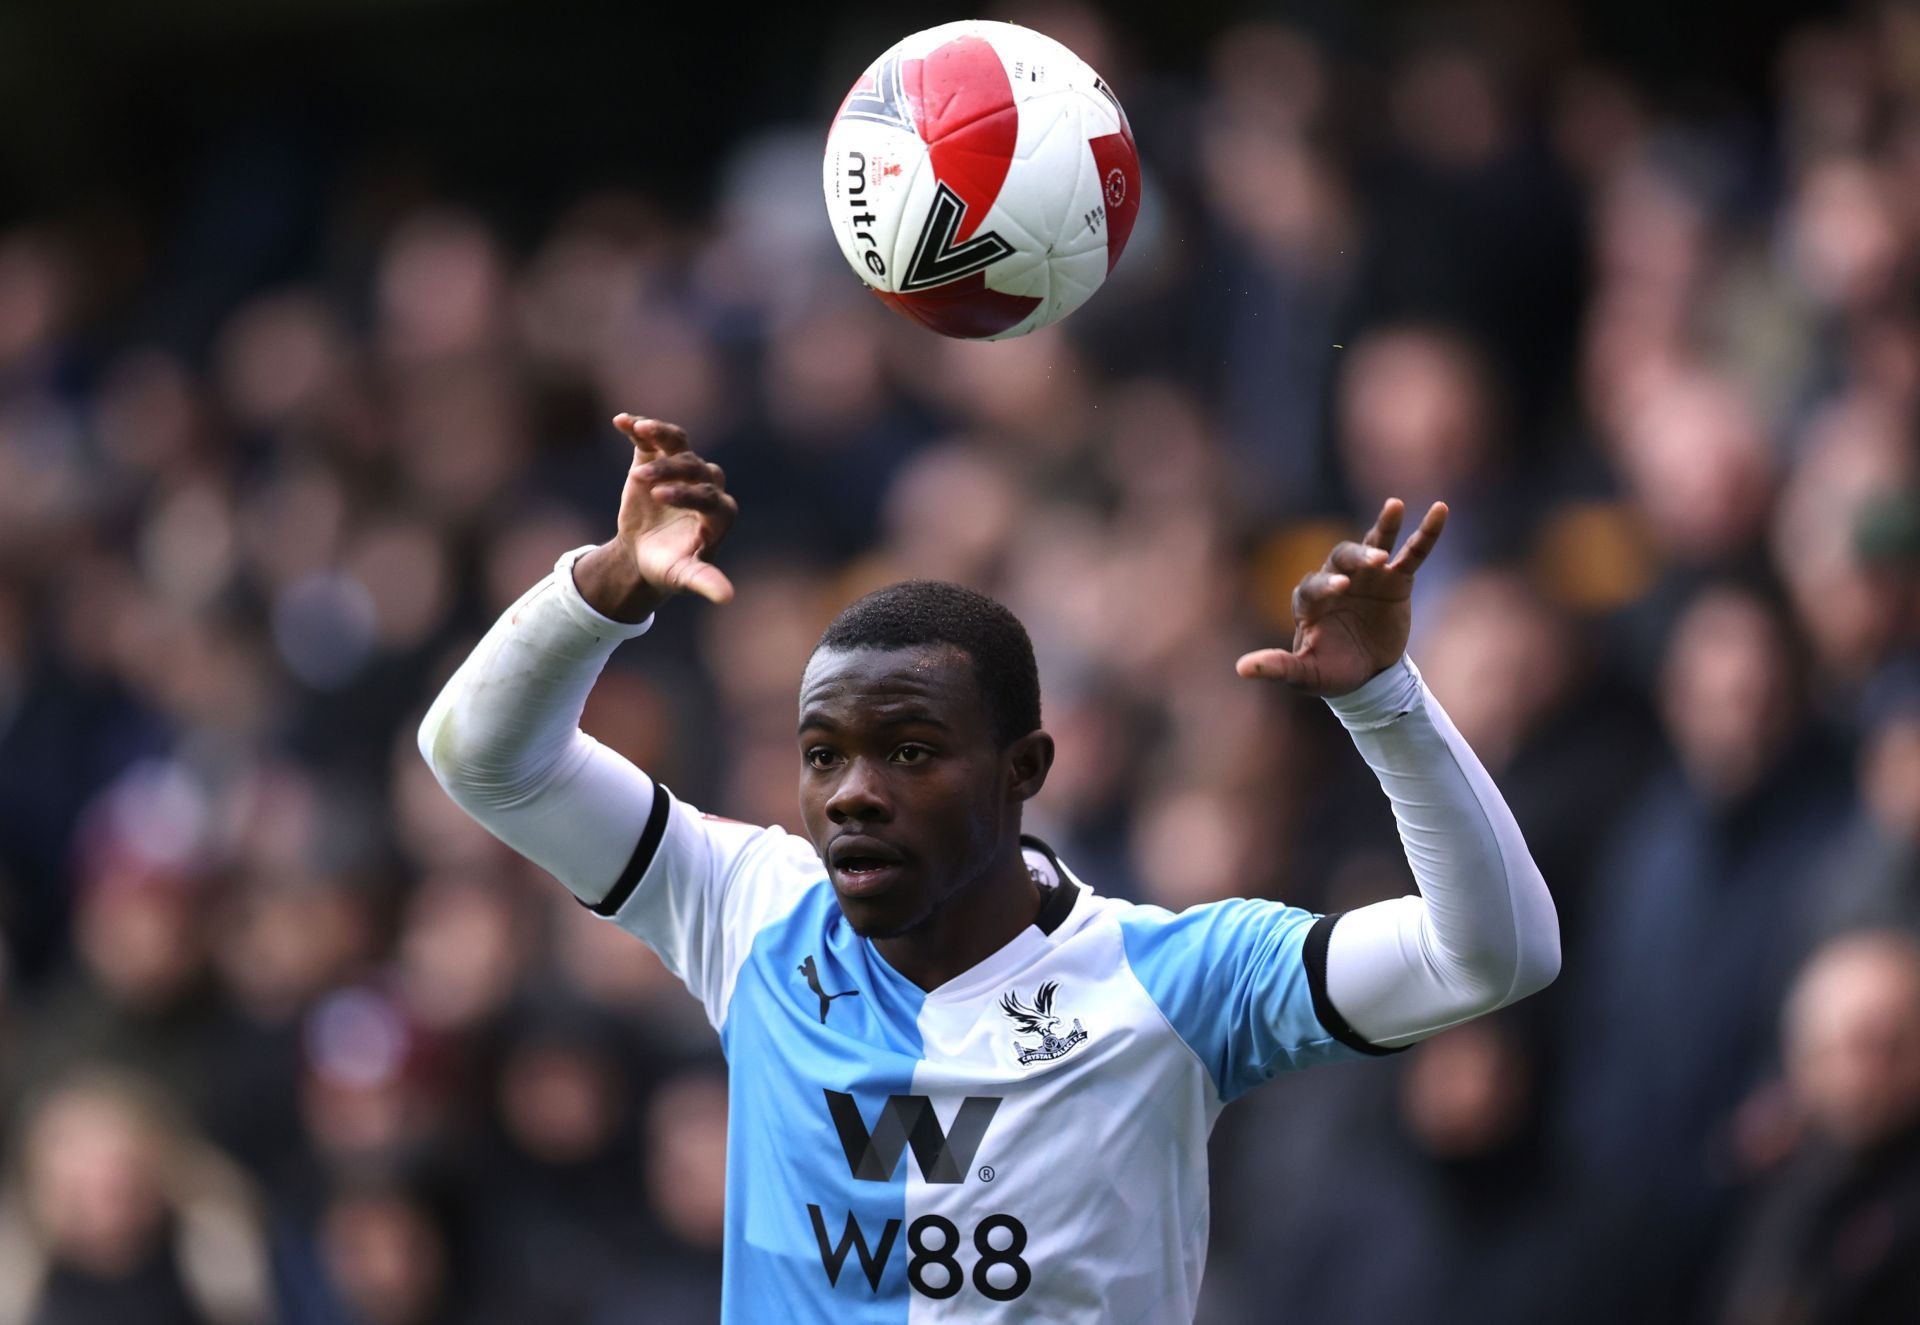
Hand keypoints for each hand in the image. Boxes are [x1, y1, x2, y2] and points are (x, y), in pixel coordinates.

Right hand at [573, 416, 736, 622]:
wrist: (643, 555)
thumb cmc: (669, 568)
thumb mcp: (684, 577)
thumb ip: (705, 581)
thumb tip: (727, 598)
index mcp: (719, 513)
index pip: (709, 496)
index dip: (686, 493)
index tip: (659, 496)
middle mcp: (707, 485)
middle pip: (694, 467)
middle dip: (670, 470)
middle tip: (642, 479)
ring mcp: (684, 468)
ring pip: (679, 444)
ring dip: (660, 435)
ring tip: (640, 429)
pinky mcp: (660, 458)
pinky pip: (654, 438)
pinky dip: (639, 428)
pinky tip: (621, 421)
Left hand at [1236, 499, 1447, 696]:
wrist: (1368, 677)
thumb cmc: (1331, 671)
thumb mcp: (1305, 675)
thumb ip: (1279, 668)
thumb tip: (1241, 669)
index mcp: (1310, 601)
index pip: (1314, 585)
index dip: (1327, 585)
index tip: (1343, 588)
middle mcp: (1336, 579)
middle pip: (1342, 557)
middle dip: (1356, 557)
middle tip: (1373, 562)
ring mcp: (1367, 577)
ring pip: (1372, 544)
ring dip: (1384, 528)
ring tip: (1395, 506)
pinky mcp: (1396, 579)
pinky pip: (1412, 552)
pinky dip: (1426, 533)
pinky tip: (1440, 510)